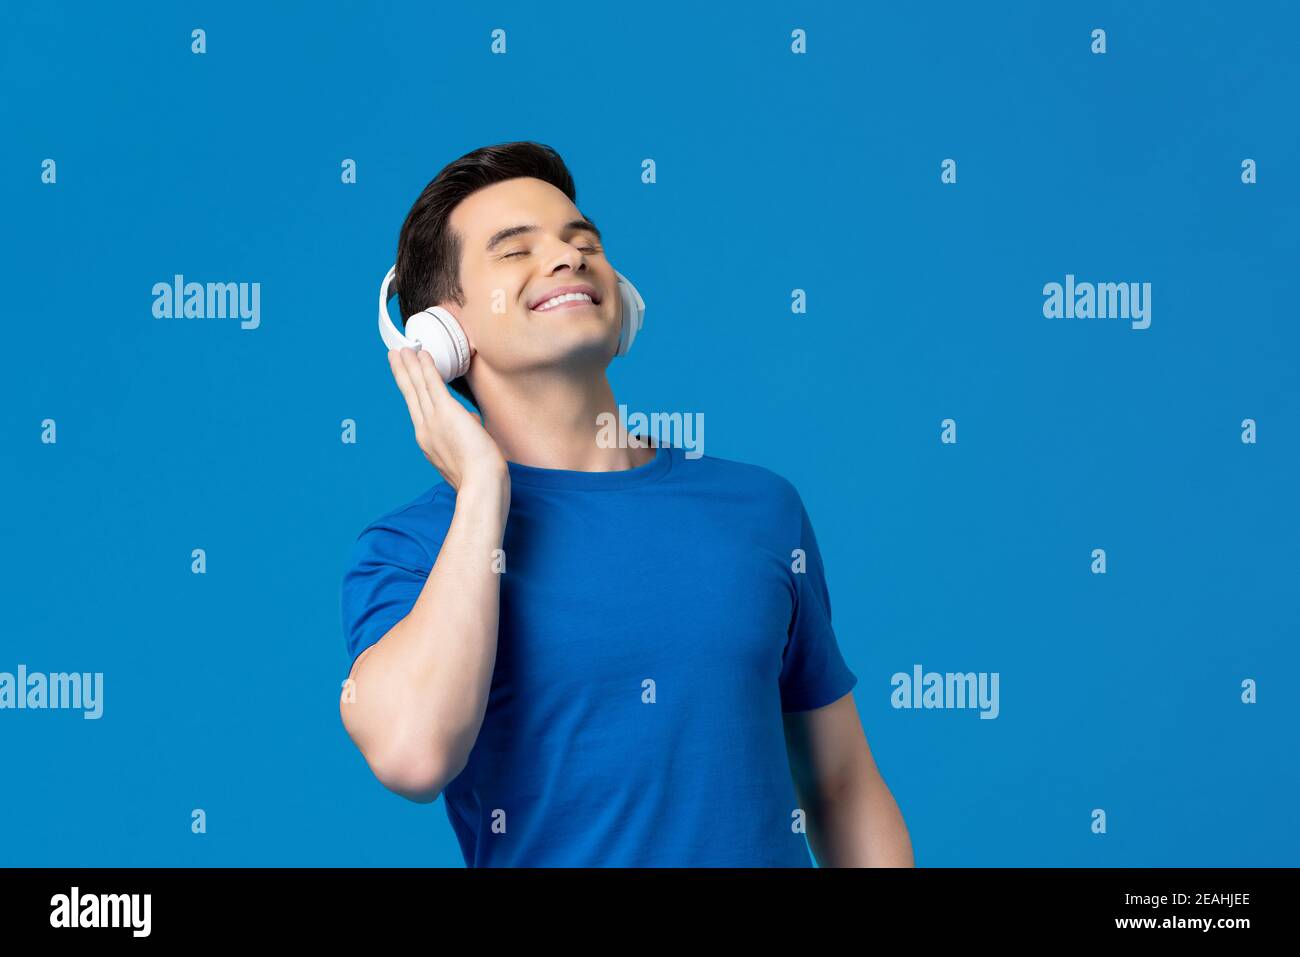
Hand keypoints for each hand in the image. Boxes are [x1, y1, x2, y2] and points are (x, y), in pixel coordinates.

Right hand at [387, 348, 507, 492]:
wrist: (481, 486)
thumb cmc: (480, 477)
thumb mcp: (468, 454)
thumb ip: (466, 435)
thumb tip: (471, 421)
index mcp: (429, 442)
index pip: (418, 411)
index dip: (411, 392)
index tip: (406, 381)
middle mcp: (425, 430)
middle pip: (411, 395)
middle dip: (403, 373)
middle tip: (394, 356)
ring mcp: (433, 422)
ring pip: (418, 387)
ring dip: (410, 365)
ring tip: (402, 349)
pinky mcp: (446, 413)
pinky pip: (433, 384)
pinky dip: (426, 368)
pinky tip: (421, 354)